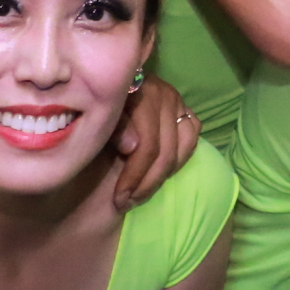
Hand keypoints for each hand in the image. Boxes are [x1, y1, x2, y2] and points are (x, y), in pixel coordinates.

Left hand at [109, 72, 198, 211]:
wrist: (102, 86)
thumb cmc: (96, 105)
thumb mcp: (98, 117)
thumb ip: (114, 129)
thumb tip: (130, 147)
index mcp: (141, 94)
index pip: (147, 145)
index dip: (134, 176)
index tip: (120, 199)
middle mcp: (165, 94)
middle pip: (166, 151)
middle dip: (147, 183)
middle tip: (129, 202)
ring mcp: (178, 100)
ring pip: (184, 146)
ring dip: (165, 174)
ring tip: (144, 191)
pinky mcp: (185, 107)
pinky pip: (192, 136)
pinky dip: (181, 156)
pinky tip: (163, 170)